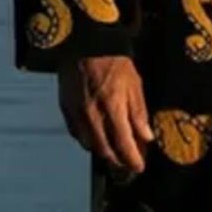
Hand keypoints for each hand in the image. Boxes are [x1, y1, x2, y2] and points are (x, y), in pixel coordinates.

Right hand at [58, 53, 151, 172]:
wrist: (86, 44)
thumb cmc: (114, 62)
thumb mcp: (134, 84)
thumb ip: (138, 113)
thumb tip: (146, 137)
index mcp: (113, 108)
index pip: (123, 144)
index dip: (132, 160)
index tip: (139, 167)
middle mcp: (92, 115)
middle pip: (105, 150)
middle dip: (118, 160)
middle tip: (127, 162)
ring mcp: (76, 113)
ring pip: (88, 144)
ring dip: (102, 152)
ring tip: (113, 151)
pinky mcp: (65, 108)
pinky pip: (75, 133)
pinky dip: (87, 139)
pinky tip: (95, 137)